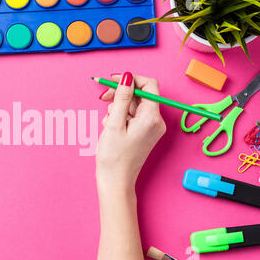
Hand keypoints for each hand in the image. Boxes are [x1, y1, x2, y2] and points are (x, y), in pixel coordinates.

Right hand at [96, 73, 165, 197]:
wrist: (115, 181)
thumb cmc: (114, 157)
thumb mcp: (114, 123)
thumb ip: (122, 98)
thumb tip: (127, 77)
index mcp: (152, 117)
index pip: (148, 85)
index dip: (130, 79)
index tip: (113, 80)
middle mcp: (156, 121)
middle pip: (140, 95)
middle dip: (121, 94)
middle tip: (103, 98)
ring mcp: (151, 128)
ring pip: (134, 105)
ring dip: (118, 108)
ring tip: (108, 123)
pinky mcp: (144, 133)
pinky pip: (133, 116)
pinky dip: (121, 117)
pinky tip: (112, 128)